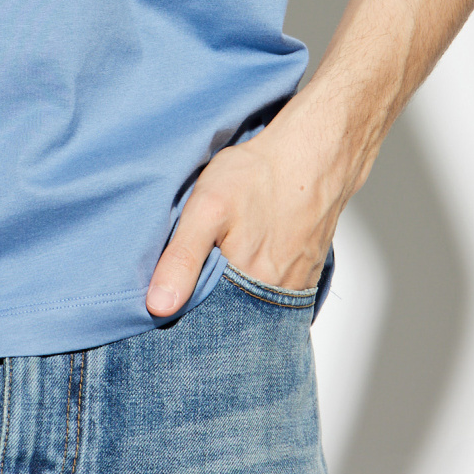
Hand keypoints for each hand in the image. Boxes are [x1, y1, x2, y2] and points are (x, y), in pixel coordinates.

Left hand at [145, 116, 343, 317]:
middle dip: (210, 304)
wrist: (315, 151)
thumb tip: (159, 307)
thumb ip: (182, 259)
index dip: (185, 309)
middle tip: (198, 272)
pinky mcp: (308, 271)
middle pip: (233, 316)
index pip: (207, 321)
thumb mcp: (206, 208)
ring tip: (223, 262)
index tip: (168, 297)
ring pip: (255, 304)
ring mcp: (297, 285)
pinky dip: (258, 284)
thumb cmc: (259, 174)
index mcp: (249, 286)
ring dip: (235, 294)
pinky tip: (248, 259)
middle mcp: (278, 295)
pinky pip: (277, 292)